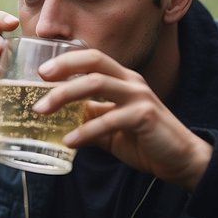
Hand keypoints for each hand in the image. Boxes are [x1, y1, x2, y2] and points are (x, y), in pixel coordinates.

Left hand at [33, 49, 212, 190]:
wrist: (179, 159)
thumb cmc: (145, 140)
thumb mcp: (110, 129)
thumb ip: (89, 120)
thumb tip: (60, 124)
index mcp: (122, 79)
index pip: (92, 58)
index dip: (66, 60)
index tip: (40, 71)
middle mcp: (131, 81)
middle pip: (93, 61)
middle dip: (63, 67)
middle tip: (38, 79)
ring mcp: (139, 96)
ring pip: (97, 83)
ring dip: (65, 95)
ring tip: (41, 110)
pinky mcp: (144, 116)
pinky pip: (108, 119)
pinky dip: (85, 131)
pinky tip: (69, 141)